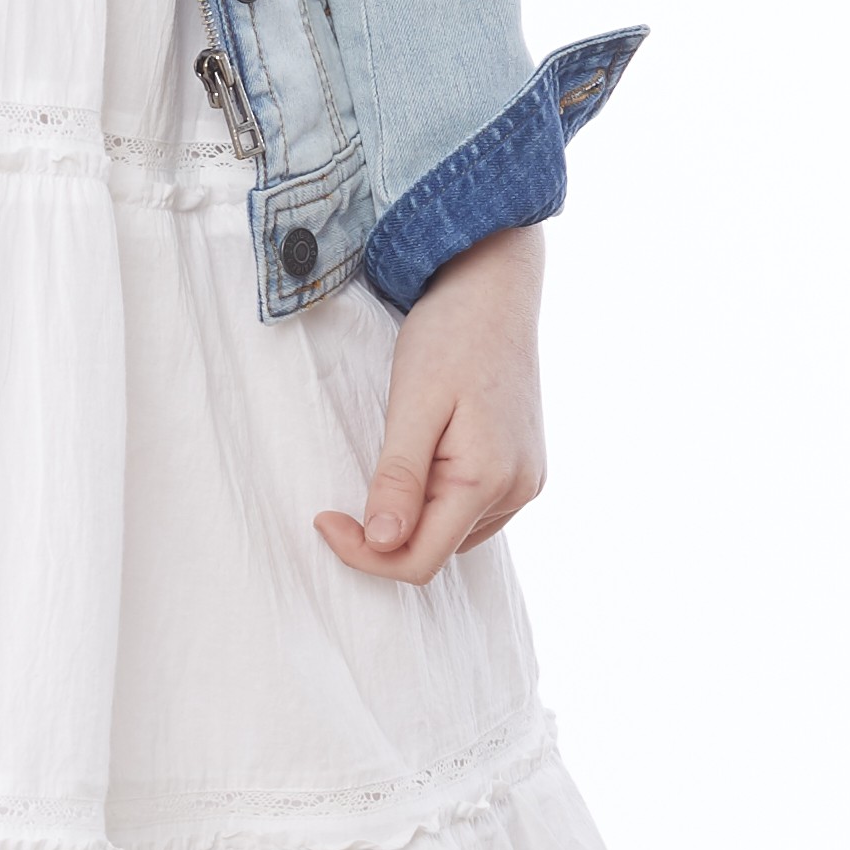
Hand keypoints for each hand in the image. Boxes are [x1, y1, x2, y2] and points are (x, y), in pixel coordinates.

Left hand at [314, 223, 546, 585]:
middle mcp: (517, 491)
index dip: (364, 553)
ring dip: (413, 517)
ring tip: (395, 461)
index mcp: (489, 479)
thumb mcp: (413, 404)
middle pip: (437, 551)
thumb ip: (400, 479)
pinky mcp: (523, 469)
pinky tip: (423, 461)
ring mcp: (525, 482)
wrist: (494, 289)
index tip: (324, 518)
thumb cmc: (451, 336)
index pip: (419, 561)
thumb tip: (382, 543)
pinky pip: (472, 511)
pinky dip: (438, 502)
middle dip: (386, 533)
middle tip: (346, 490)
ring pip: (453, 535)